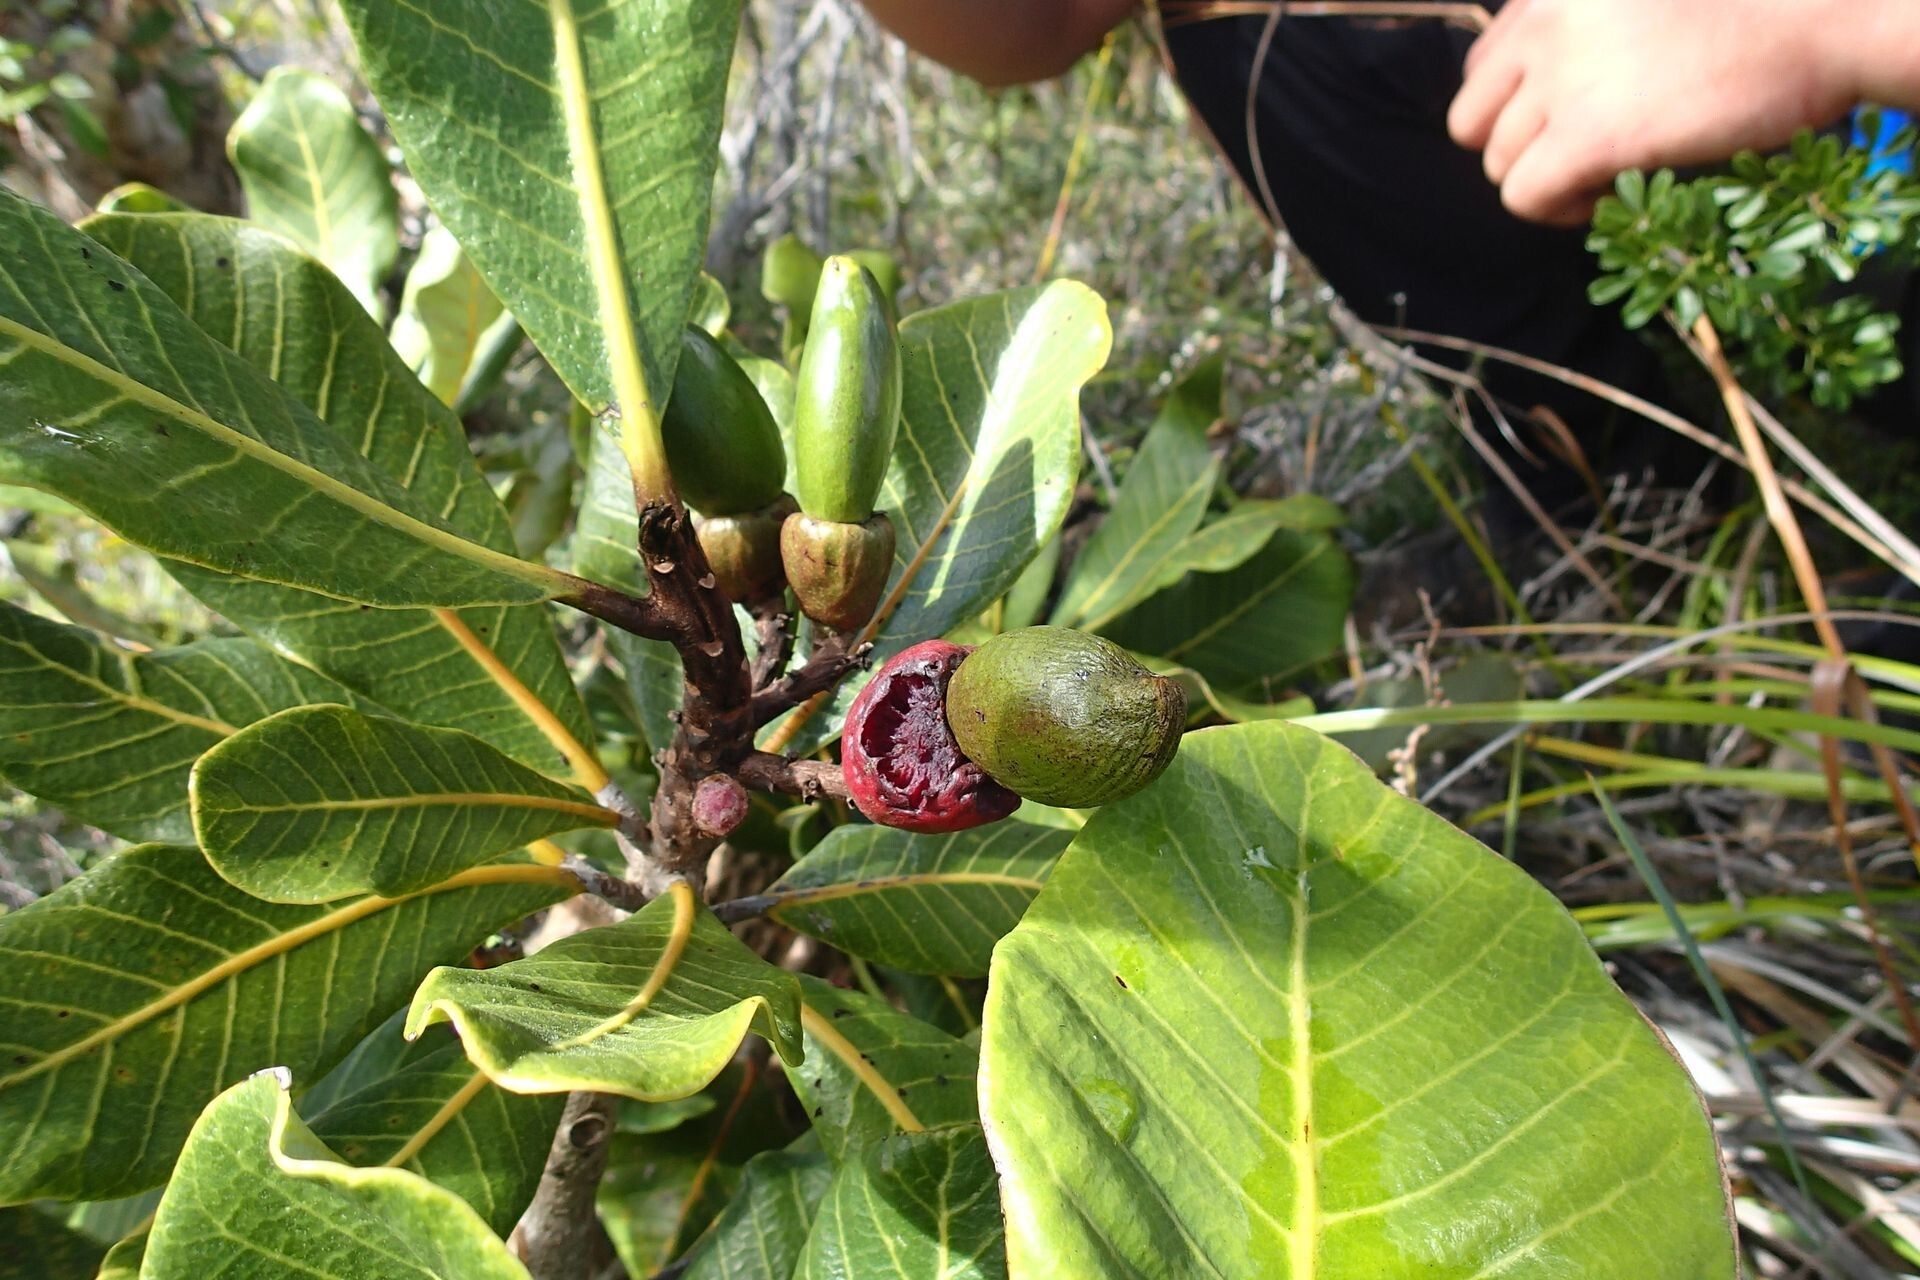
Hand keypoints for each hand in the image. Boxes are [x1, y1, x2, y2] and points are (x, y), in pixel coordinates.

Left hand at [1448, 0, 1860, 225]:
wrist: (1819, 23)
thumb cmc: (1751, 14)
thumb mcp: (1637, 8)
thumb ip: (1583, 39)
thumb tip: (1543, 103)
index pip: (1482, 68)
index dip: (1516, 108)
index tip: (1567, 122)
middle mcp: (1543, 26)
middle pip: (1470, 120)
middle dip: (1517, 149)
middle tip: (1576, 157)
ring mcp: (1560, 78)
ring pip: (1497, 164)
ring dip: (1545, 181)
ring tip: (1607, 174)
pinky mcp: (1586, 133)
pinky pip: (1522, 196)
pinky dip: (1555, 211)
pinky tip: (1606, 194)